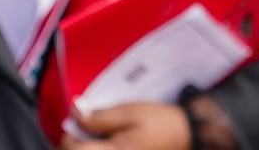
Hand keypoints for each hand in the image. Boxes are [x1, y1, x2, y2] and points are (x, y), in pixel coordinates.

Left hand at [61, 101, 190, 149]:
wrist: (188, 136)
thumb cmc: (161, 123)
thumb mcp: (130, 112)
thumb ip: (100, 117)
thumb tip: (76, 115)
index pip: (73, 148)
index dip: (70, 133)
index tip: (78, 120)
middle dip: (78, 143)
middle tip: (88, 126)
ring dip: (90, 147)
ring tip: (101, 135)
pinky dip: (102, 149)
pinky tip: (111, 143)